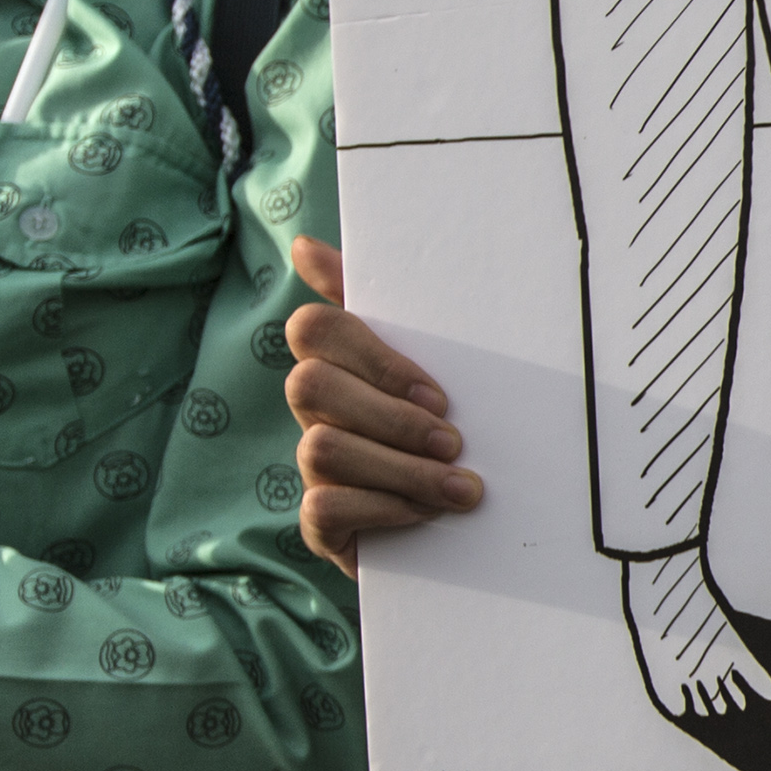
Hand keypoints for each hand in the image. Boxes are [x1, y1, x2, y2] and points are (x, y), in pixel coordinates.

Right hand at [283, 237, 481, 575]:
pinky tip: (426, 514)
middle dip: (391, 417)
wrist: (466, 525)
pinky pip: (323, 506)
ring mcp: (313, 466)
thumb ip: (385, 304)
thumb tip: (304, 246)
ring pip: (321, 448)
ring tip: (462, 488)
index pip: (315, 327)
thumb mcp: (437, 363)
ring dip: (402, 470)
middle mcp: (316, 411)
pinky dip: (382, 508)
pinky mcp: (320, 523)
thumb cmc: (449, 427)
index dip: (374, 357)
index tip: (440, 394)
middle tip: (454, 441)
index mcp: (341, 363)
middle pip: (310, 385)